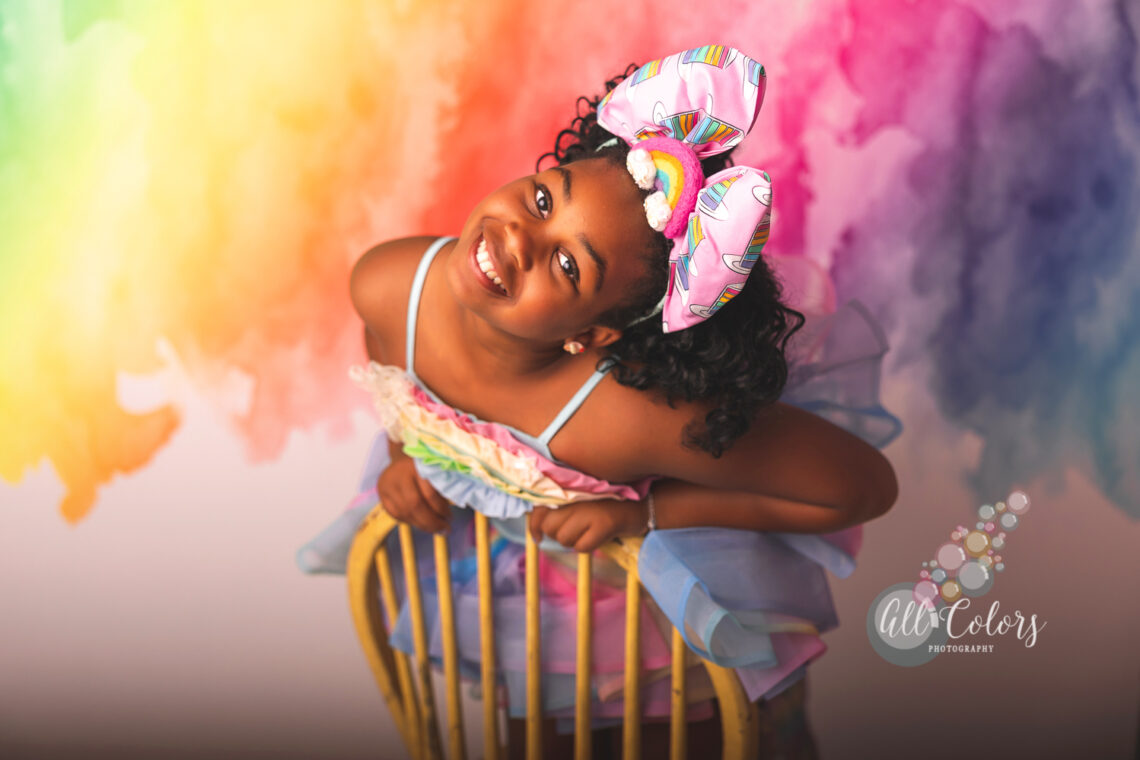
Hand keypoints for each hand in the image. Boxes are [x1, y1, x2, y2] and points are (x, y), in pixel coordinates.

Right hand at [376, 453, 451, 533]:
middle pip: (414, 505)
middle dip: (431, 522)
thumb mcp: (436, 468)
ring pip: (404, 512)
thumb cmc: (425, 464)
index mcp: (416, 466)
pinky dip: (410, 522)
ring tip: (435, 529)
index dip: (441, 510)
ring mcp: (387, 483)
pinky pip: (395, 514)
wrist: (402, 454)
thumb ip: (442, 486)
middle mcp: (398, 474)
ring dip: (422, 525)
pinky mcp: (381, 492)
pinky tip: (420, 523)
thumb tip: (449, 515)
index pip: (429, 494)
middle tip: (444, 529)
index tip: (450, 518)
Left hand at [527, 499, 647, 552]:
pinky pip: (582, 547)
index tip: (537, 537)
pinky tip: (599, 537)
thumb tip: (536, 527)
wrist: (642, 503)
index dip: (534, 526)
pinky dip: (588, 546)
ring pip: (564, 539)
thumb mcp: (582, 498)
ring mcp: (590, 511)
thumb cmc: (609, 503)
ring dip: (574, 541)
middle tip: (575, 530)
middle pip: (550, 528)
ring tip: (589, 531)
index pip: (538, 510)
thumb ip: (560, 505)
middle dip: (559, 534)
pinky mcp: (603, 524)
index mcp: (569, 488)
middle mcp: (577, 497)